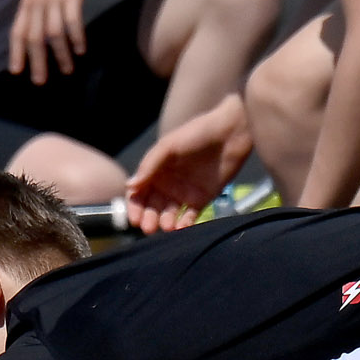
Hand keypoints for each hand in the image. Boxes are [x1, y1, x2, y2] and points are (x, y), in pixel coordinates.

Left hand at [7, 0, 92, 82]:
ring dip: (61, 54)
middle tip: (40, 81)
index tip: (17, 71)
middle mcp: (37, 3)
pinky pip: (73, 21)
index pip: (17, 32)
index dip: (16, 52)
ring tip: (67, 69)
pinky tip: (80, 50)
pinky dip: (76, 37)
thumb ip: (33, 13)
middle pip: (34, 38)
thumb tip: (32, 41)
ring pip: (53, 33)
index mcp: (26, 4)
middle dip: (37, 61)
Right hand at [124, 100, 252, 233]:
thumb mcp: (169, 146)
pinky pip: (189, 217)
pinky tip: (181, 227)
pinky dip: (184, 224)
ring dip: (165, 223)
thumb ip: (149, 165)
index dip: (135, 207)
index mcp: (156, 171)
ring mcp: (183, 193)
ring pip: (168, 215)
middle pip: (152, 207)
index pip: (139, 193)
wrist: (230, 133)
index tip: (135, 218)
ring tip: (167, 226)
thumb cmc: (197, 133)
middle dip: (149, 218)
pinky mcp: (201, 200)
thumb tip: (129, 185)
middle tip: (149, 227)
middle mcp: (166, 184)